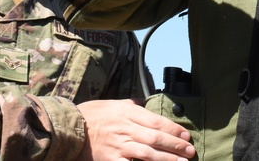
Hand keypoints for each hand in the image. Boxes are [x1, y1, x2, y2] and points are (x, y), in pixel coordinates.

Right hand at [76, 99, 193, 160]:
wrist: (68, 128)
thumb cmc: (90, 115)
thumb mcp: (113, 103)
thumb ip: (132, 104)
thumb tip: (146, 103)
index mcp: (127, 113)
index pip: (156, 121)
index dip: (173, 129)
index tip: (186, 135)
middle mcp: (125, 129)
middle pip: (155, 138)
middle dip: (175, 145)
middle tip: (190, 150)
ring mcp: (118, 146)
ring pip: (148, 154)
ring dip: (167, 159)